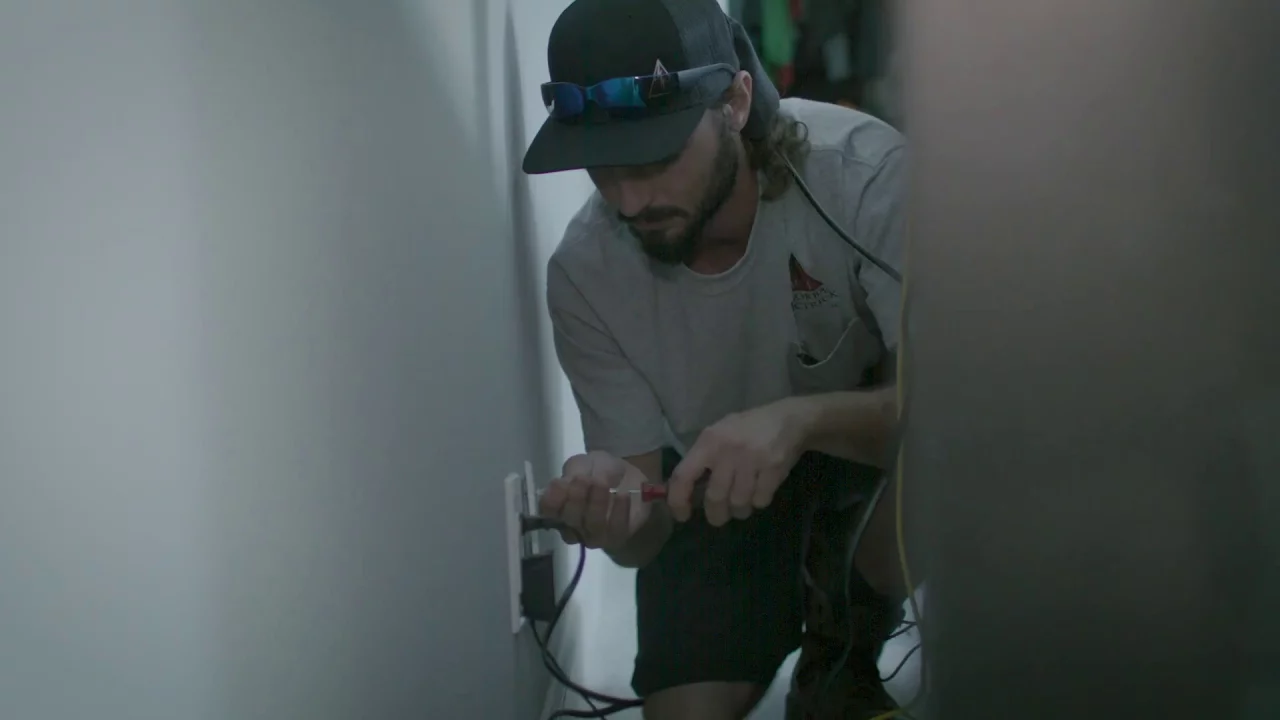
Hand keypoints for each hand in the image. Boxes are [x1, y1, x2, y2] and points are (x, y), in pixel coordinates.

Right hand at [538, 451, 649, 550]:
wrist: (632, 477)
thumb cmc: (602, 470)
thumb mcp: (585, 462)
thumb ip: (574, 471)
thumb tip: (566, 484)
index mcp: (559, 506)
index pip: (547, 510)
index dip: (552, 499)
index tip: (560, 482)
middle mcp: (572, 525)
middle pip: (569, 518)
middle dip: (576, 497)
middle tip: (586, 479)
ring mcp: (594, 535)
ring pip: (592, 526)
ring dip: (597, 503)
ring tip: (603, 484)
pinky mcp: (616, 537)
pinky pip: (616, 529)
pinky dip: (619, 511)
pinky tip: (623, 495)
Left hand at [668, 398, 809, 525]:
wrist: (790, 419)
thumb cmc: (748, 428)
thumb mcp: (719, 433)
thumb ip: (702, 458)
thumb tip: (680, 490)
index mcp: (709, 440)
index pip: (683, 476)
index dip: (678, 501)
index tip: (682, 515)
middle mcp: (728, 450)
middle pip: (715, 498)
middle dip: (716, 515)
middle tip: (719, 517)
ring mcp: (752, 459)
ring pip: (738, 503)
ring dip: (739, 510)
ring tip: (742, 502)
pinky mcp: (774, 468)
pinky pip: (760, 501)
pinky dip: (758, 502)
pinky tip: (760, 491)